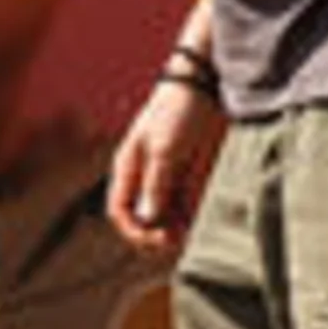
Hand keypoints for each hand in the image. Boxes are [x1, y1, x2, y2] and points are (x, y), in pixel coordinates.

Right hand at [108, 79, 225, 253]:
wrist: (208, 88)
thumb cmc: (178, 112)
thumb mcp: (165, 148)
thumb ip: (156, 184)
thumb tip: (148, 219)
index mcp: (129, 168)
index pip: (119, 210)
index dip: (131, 229)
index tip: (151, 238)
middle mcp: (145, 177)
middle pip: (141, 218)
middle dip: (153, 233)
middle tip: (172, 240)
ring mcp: (169, 179)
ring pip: (164, 217)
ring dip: (172, 231)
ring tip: (185, 235)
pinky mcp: (191, 178)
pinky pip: (186, 209)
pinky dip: (188, 221)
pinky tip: (193, 227)